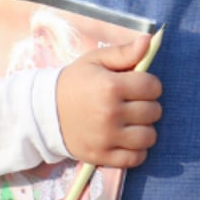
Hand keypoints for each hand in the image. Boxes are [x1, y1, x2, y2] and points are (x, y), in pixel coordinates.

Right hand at [55, 34, 161, 169]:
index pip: (153, 87)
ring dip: (144, 129)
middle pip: (154, 112)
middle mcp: (110, 113)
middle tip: (132, 104)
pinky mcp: (102, 156)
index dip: (150, 85)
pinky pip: (136, 158)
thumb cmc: (75, 82)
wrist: (45, 112)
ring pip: (148, 137)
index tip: (138, 86)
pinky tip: (126, 139)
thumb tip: (148, 41)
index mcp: (110, 86)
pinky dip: (136, 151)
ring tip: (131, 122)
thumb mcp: (95, 61)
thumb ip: (123, 52)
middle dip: (147, 105)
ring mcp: (106, 138)